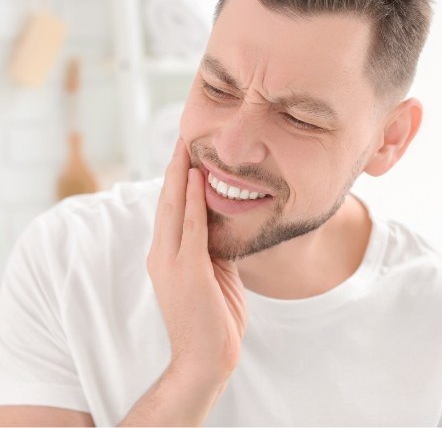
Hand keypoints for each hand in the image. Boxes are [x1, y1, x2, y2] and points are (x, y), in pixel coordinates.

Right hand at [147, 138, 247, 384]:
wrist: (206, 358)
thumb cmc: (214, 316)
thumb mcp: (214, 272)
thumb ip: (213, 245)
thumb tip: (224, 220)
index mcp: (167, 255)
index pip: (169, 209)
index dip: (175, 179)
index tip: (184, 154)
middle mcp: (162, 254)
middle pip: (165, 201)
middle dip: (173, 168)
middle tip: (181, 137)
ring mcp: (170, 262)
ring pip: (172, 208)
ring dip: (179, 175)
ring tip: (185, 146)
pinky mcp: (186, 270)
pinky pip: (191, 227)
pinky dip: (192, 200)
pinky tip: (195, 178)